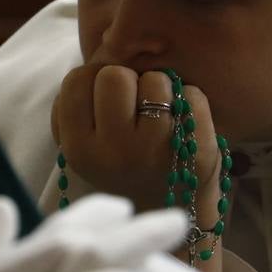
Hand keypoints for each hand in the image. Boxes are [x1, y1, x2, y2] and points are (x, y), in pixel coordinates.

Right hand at [51, 65, 220, 212]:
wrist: (174, 215)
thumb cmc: (127, 168)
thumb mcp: (87, 147)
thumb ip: (80, 107)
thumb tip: (98, 56)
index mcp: (79, 149)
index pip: (76, 81)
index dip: (92, 80)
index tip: (105, 101)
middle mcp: (113, 152)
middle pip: (114, 75)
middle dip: (127, 80)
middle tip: (135, 106)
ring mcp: (156, 152)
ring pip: (155, 80)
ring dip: (160, 87)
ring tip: (161, 114)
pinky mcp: (196, 151)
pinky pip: (192, 94)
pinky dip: (191, 99)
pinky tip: (185, 121)